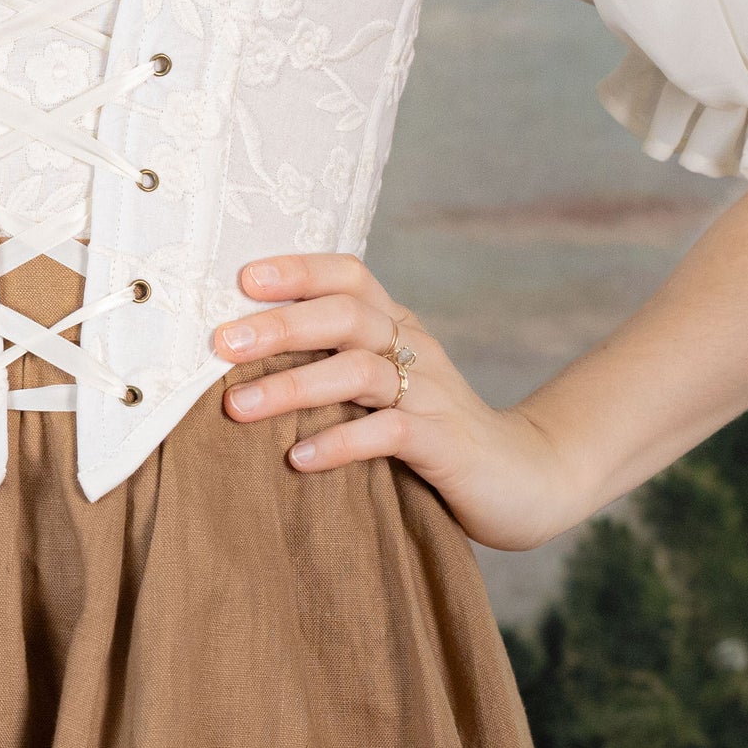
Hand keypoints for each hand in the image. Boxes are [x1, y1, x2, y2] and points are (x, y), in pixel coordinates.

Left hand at [212, 253, 589, 551]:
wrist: (525, 477)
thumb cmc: (431, 431)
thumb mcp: (382, 387)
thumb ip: (330, 366)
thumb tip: (240, 358)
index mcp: (396, 326)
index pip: (349, 275)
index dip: (298, 270)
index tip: (241, 278)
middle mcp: (413, 348)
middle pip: (346, 315)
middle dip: (280, 325)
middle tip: (221, 343)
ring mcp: (430, 394)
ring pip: (359, 371)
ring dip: (294, 386)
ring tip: (237, 407)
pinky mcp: (443, 443)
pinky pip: (388, 433)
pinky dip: (340, 443)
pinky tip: (299, 460)